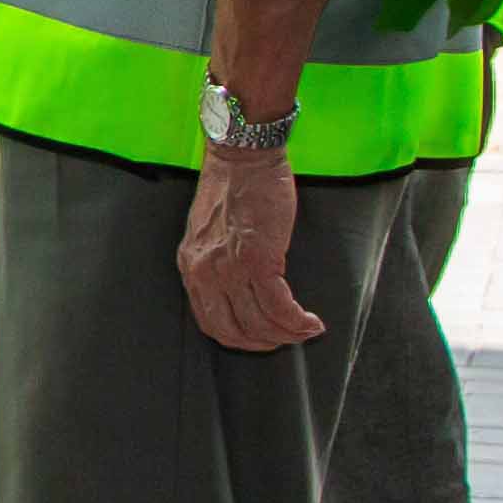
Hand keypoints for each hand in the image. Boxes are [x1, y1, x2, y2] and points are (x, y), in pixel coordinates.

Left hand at [176, 141, 325, 350]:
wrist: (241, 158)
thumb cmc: (232, 189)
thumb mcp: (210, 233)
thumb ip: (217, 262)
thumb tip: (239, 291)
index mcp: (192, 267)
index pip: (210, 322)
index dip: (239, 338)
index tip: (262, 338)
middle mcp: (205, 273)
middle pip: (233, 332)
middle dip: (264, 344)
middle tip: (288, 338)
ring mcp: (230, 269)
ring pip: (259, 324)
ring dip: (288, 335)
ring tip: (307, 330)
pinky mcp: (258, 260)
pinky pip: (278, 307)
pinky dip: (297, 321)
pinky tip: (310, 321)